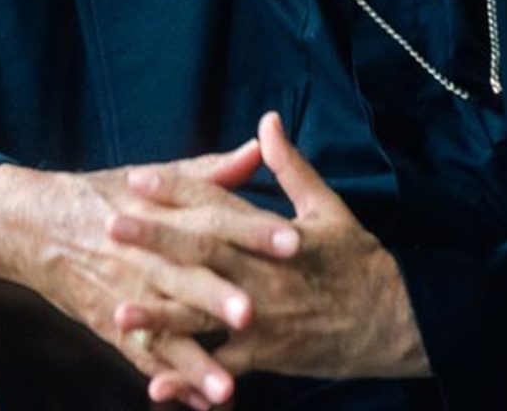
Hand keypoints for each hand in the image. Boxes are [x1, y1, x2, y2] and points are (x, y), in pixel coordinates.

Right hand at [0, 139, 301, 408]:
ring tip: (227, 385)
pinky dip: (173, 381)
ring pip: (165, 330)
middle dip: (218, 297)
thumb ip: (212, 172)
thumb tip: (259, 148)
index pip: (215, 220)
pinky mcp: (113, 326)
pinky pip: (145, 358)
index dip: (254, 231)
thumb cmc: (106, 198)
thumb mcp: (155, 178)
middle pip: (186, 278)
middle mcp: (145, 257)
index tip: (294, 240)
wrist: (36, 226)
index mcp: (162, 216)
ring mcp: (126, 296)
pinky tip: (204, 403)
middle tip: (252, 313)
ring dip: (194, 360)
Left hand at [114, 112, 427, 402]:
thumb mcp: (328, 208)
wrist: (396, 322)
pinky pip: (222, 369)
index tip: (138, 178)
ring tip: (116, 313)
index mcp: (273, 235)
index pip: (219, 204)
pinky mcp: (268, 355)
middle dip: (155, 239)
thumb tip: (266, 121)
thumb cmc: (360, 262)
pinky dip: (188, 379)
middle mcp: (263, 274)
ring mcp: (264, 318)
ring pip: (204, 316)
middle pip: (202, 252)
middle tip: (110, 226)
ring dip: (159, 316)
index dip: (178, 189)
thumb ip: (290, 167)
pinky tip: (153, 385)